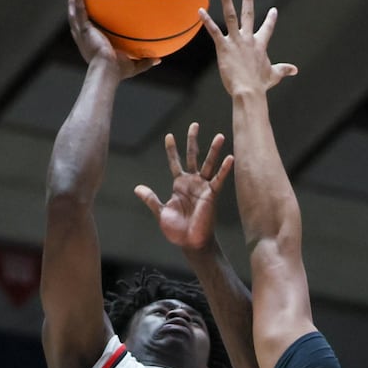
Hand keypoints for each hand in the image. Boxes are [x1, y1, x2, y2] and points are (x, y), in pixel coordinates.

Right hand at [68, 0, 158, 79]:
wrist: (107, 69)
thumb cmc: (118, 71)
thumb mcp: (133, 66)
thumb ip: (145, 61)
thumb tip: (159, 59)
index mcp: (94, 48)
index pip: (90, 35)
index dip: (88, 27)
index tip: (91, 19)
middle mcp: (86, 41)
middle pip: (78, 24)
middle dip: (76, 13)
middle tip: (77, 2)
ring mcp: (83, 35)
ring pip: (75, 16)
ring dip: (73, 4)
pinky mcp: (85, 30)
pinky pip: (80, 12)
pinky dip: (79, 1)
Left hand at [134, 122, 233, 250]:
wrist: (189, 243)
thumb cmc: (176, 230)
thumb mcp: (160, 212)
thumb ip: (151, 199)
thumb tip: (137, 188)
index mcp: (179, 185)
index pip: (175, 162)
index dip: (172, 150)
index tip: (169, 136)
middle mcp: (192, 183)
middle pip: (192, 156)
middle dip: (193, 141)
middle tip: (194, 124)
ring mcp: (203, 187)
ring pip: (209, 164)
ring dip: (214, 150)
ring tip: (220, 136)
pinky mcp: (212, 194)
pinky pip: (219, 179)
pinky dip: (225, 169)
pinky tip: (231, 157)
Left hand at [199, 0, 297, 96]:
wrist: (249, 91)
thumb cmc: (260, 85)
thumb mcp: (274, 75)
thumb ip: (284, 70)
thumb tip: (295, 70)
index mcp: (260, 45)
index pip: (267, 28)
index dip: (271, 19)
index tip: (273, 10)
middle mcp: (249, 39)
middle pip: (248, 14)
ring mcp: (236, 41)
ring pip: (231, 15)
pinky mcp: (224, 47)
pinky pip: (214, 31)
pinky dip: (207, 21)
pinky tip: (200, 11)